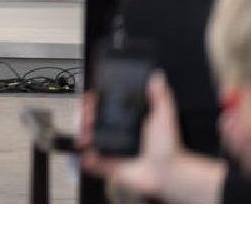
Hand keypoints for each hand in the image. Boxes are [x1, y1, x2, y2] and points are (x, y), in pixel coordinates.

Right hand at [81, 72, 181, 198]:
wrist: (170, 172)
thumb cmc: (169, 147)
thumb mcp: (164, 117)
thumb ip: (160, 96)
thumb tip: (157, 77)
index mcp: (125, 122)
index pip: (102, 108)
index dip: (92, 102)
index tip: (89, 99)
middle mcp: (115, 134)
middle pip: (89, 121)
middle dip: (82, 116)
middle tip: (85, 117)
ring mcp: (110, 150)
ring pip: (86, 139)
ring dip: (80, 135)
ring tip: (84, 135)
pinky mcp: (108, 166)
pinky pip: (90, 163)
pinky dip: (85, 158)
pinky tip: (87, 153)